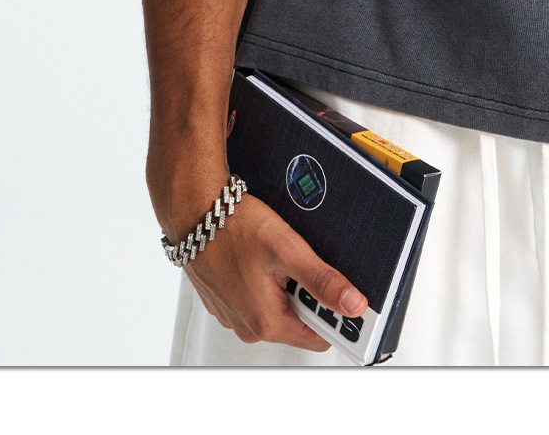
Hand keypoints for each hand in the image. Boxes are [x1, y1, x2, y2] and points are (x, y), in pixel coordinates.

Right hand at [182, 193, 367, 349]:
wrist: (195, 210)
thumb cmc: (234, 227)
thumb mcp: (287, 249)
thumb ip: (322, 280)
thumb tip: (353, 303)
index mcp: (266, 322)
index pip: (320, 337)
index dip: (335, 314)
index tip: (343, 292)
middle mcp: (248, 327)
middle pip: (299, 322)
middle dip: (307, 294)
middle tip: (302, 262)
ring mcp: (234, 316)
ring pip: (277, 309)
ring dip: (285, 287)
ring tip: (278, 257)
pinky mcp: (225, 303)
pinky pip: (257, 300)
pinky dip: (265, 283)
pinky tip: (260, 259)